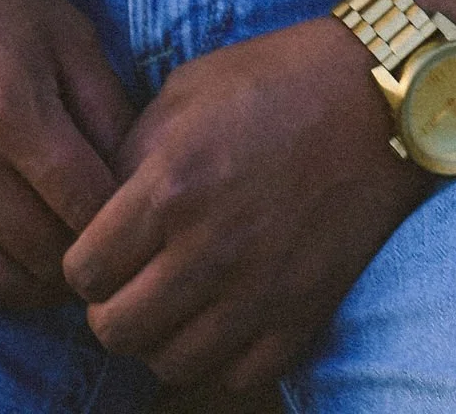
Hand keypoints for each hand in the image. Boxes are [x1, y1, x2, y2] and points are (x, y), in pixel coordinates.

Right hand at [0, 0, 135, 311]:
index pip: (85, 211)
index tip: (131, 223)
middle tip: (100, 254)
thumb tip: (140, 180)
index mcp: (12, 113)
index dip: (118, 227)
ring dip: (31, 289)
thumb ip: (107, 108)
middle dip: (80, 266)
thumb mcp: (67, 32)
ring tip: (53, 266)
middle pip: (39, 257)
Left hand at [63, 15, 421, 389]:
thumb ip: (131, 155)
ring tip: (171, 300)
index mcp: (170, 186)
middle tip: (128, 281)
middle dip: (108, 308)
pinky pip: (234, 373)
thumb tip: (97, 211)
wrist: (374, 99)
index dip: (81, 264)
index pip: (84, 271)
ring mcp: (259, 292)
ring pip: (169, 362)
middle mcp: (209, 250)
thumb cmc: (273, 81)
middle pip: (116, 329)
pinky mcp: (302, 317)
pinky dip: (216, 356)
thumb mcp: (184, 93)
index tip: (98, 249)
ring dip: (158, 336)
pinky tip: (218, 317)